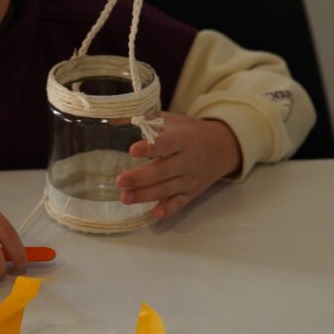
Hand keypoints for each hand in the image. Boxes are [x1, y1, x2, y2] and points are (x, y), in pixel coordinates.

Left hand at [115, 113, 241, 219]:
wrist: (221, 148)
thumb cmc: (187, 132)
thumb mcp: (169, 120)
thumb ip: (143, 119)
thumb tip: (112, 120)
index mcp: (182, 139)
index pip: (165, 143)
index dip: (150, 147)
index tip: (132, 150)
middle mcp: (187, 160)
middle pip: (162, 170)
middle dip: (141, 177)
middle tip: (120, 181)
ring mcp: (190, 179)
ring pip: (167, 189)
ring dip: (145, 195)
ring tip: (125, 198)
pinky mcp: (191, 193)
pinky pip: (180, 203)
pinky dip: (169, 209)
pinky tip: (155, 214)